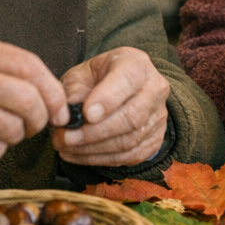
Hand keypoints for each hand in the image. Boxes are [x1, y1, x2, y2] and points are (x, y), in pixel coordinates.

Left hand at [53, 48, 171, 166]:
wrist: (124, 91)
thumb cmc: (99, 79)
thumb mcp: (82, 73)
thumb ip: (74, 89)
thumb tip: (68, 114)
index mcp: (136, 65)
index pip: (128, 80)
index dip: (108, 99)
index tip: (86, 114)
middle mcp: (154, 89)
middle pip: (133, 116)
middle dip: (95, 132)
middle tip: (66, 138)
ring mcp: (158, 116)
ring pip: (130, 140)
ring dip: (93, 149)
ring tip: (66, 147)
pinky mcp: (155, 139)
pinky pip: (130, 156)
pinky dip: (101, 159)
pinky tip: (79, 154)